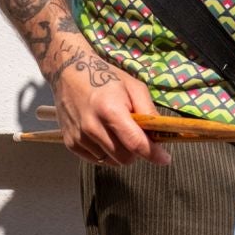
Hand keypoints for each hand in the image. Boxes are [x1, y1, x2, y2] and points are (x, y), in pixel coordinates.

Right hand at [47, 46, 171, 167]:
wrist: (69, 72)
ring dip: (119, 153)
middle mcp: (92, 127)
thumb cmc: (106, 77)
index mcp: (110, 111)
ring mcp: (79, 137)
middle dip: (135, 152)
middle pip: (123, 158)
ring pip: (110, 161)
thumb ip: (148, 111)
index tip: (165, 159)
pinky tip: (104, 135)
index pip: (135, 143)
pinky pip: (95, 159)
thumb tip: (160, 135)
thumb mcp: (133, 87)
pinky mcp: (70, 143)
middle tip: (136, 137)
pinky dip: (104, 152)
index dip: (153, 154)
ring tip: (117, 132)